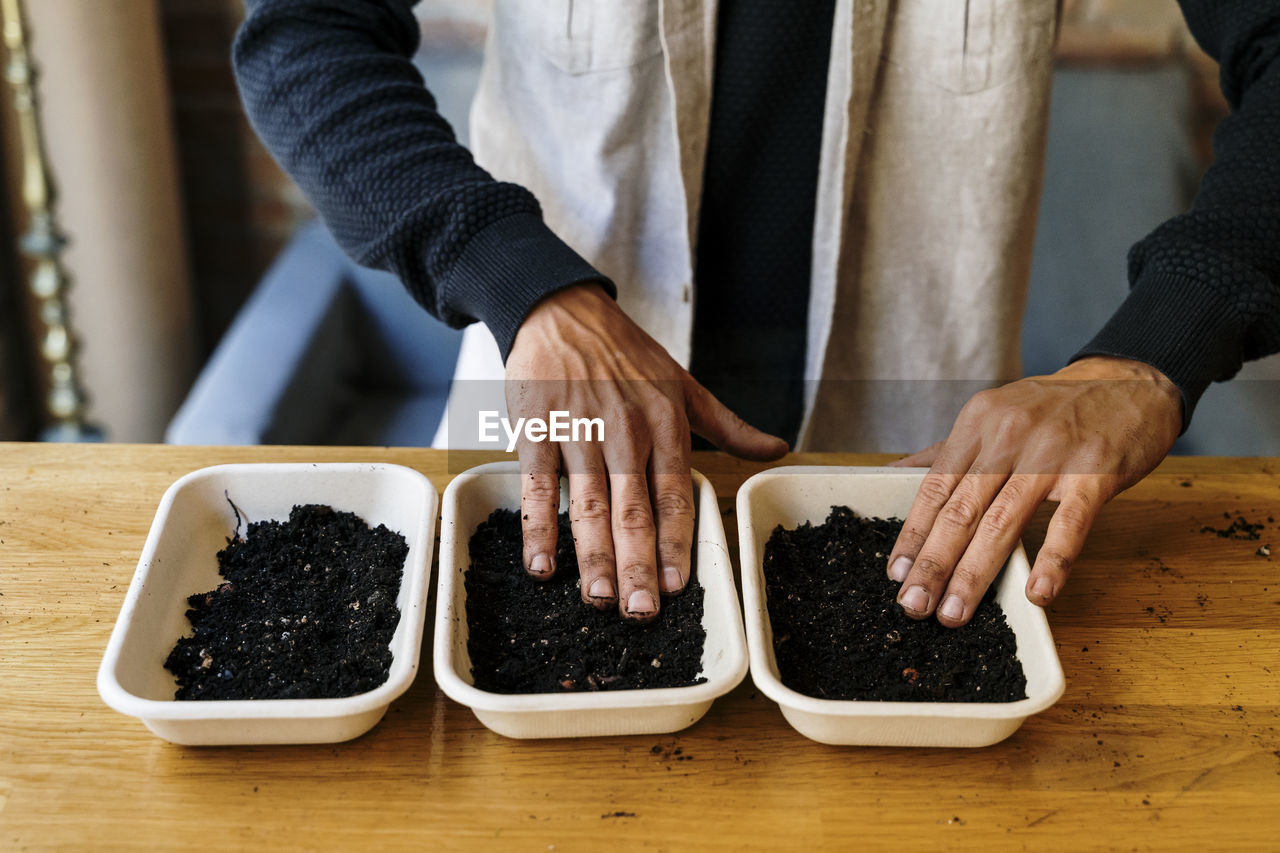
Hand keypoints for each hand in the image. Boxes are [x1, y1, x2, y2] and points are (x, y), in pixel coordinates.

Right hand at [505, 283, 787, 620]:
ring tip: (599, 599)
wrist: (561, 310)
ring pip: (587, 502)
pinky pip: (537, 485)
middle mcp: (625, 429)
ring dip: (592, 555)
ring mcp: (578, 429)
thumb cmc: (625, 353)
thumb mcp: (684, 383)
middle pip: (633, 508)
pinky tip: (542, 565)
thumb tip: (778, 450)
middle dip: (637, 563)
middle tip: (640, 611)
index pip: (674, 493)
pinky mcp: (535, 426)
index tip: (676, 585)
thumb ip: (728, 426)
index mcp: (664, 423)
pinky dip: (538, 527)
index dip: (675, 541)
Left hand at [885, 356, 1181, 626]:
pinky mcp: (1095, 473)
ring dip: (975, 573)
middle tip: (912, 604)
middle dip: (933, 563)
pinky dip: (1051, 562)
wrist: (1129, 383)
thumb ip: (947, 451)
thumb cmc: (1054, 408)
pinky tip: (1036, 593)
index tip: (895, 572)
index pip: (935, 487)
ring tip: (954, 613)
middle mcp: (1009, 435)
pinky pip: (1069, 524)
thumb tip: (890, 475)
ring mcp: (1053, 454)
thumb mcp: (995, 414)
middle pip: (962, 509)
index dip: (913, 533)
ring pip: (1004, 521)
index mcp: (978, 422)